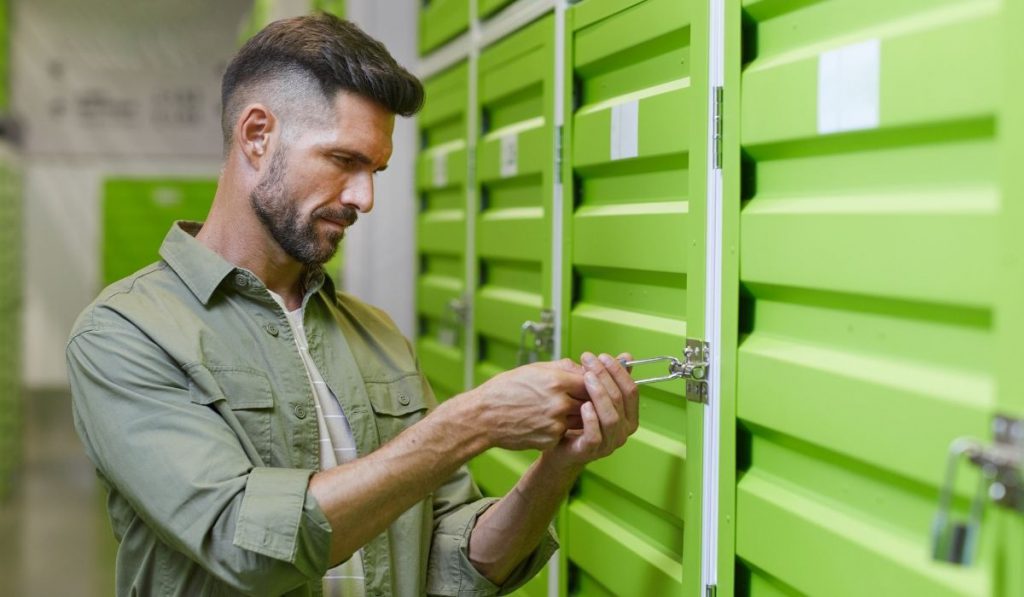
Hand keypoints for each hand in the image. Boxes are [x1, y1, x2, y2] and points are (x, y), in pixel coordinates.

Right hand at [468, 359, 587, 451]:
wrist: (484, 417)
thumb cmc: (506, 389)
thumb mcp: (533, 369)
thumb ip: (562, 367)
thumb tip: (583, 369)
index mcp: (556, 381)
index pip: (590, 381)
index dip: (592, 382)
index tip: (591, 383)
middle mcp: (559, 403)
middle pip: (590, 402)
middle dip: (587, 400)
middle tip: (579, 398)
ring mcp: (556, 424)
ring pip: (581, 419)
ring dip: (577, 415)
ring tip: (560, 409)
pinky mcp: (551, 439)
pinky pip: (565, 432)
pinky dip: (560, 428)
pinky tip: (546, 422)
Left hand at [547, 352, 638, 465]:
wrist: (559, 449)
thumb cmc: (578, 421)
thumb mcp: (594, 396)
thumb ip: (610, 379)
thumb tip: (627, 356)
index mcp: (628, 417)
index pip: (631, 391)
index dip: (619, 372)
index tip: (603, 356)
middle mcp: (623, 431)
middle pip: (620, 400)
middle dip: (606, 376)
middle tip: (589, 360)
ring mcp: (609, 443)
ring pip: (611, 417)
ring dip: (600, 394)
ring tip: (587, 377)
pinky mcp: (591, 451)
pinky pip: (595, 435)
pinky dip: (591, 419)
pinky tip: (583, 405)